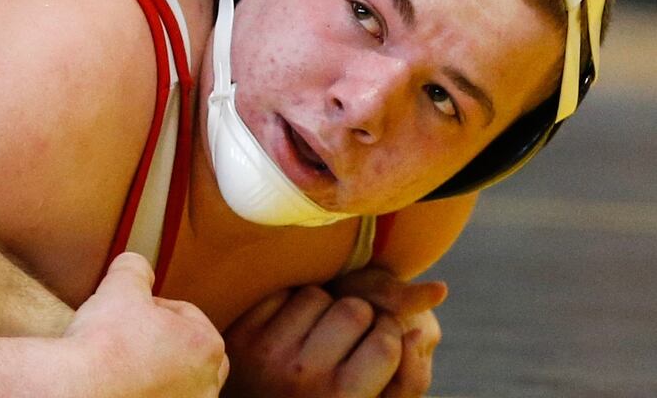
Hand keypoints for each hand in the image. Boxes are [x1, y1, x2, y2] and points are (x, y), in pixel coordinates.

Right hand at [66, 253, 228, 397]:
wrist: (81, 389)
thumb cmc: (105, 341)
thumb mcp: (120, 286)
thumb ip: (135, 268)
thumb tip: (137, 264)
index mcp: (206, 345)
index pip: (185, 314)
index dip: (153, 306)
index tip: (128, 310)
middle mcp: (207, 384)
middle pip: (189, 352)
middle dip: (164, 341)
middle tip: (132, 336)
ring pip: (179, 383)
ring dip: (159, 371)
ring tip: (126, 364)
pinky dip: (148, 393)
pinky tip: (124, 386)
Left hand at [223, 272, 444, 397]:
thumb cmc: (331, 396)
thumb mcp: (378, 393)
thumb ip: (411, 356)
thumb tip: (436, 292)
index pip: (387, 342)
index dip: (387, 332)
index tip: (376, 340)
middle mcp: (305, 379)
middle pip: (354, 311)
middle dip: (357, 314)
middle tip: (344, 332)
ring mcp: (268, 355)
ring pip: (316, 294)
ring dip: (322, 305)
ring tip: (316, 330)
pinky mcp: (241, 334)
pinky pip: (280, 291)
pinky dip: (289, 301)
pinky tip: (289, 325)